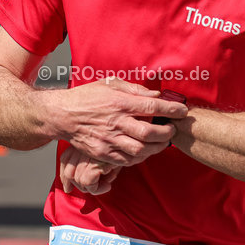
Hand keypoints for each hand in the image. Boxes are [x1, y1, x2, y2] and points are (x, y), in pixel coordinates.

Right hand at [49, 78, 187, 166]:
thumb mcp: (110, 84)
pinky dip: (139, 158)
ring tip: (161, 143)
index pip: (152, 107)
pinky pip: (126, 160)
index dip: (171, 110)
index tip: (182, 111)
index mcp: (119, 103)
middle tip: (172, 130)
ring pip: (140, 150)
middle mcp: (116, 122)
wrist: (62, 115)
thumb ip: (134, 89)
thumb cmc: (87, 97)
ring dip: (156, 148)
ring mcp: (109, 140)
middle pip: (149, 132)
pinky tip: (143, 150)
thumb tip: (156, 96)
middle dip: (167, 133)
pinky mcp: (102, 152)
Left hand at [59, 145, 121, 195]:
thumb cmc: (126, 143)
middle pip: (69, 172)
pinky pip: (88, 183)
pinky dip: (98, 189)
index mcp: (82, 140)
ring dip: (91, 187)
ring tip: (106, 183)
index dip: (65, 176)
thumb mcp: (107, 150)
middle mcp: (81, 147)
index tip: (68, 188)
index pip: (65, 159)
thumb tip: (76, 186)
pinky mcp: (94, 162)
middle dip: (79, 185)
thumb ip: (93, 163)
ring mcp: (86, 155)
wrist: (137, 135)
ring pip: (78, 180)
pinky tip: (108, 185)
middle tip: (97, 185)